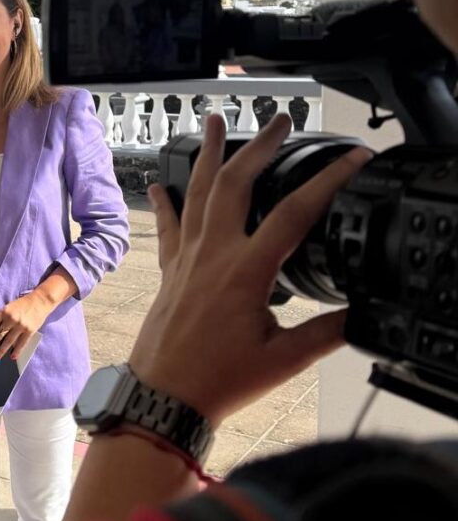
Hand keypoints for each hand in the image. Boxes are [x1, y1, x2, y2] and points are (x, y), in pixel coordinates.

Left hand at [0, 291, 53, 359]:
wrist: (40, 301)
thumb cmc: (23, 304)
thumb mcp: (9, 307)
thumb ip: (2, 318)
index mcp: (4, 312)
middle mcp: (11, 319)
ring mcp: (21, 325)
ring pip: (8, 341)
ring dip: (1, 350)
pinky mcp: (30, 331)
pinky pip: (22, 343)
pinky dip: (17, 351)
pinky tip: (12, 356)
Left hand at [129, 113, 371, 425]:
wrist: (160, 399)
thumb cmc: (215, 382)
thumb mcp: (284, 359)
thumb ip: (327, 332)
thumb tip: (360, 315)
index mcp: (246, 271)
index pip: (296, 212)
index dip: (329, 180)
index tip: (354, 159)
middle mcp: (212, 255)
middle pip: (237, 183)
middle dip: (261, 145)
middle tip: (279, 121)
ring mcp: (186, 260)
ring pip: (198, 193)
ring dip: (210, 155)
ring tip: (216, 122)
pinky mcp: (169, 272)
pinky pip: (168, 226)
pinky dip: (166, 201)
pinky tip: (161, 182)